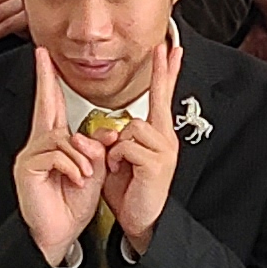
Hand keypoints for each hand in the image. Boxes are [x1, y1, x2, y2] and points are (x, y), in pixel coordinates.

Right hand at [14, 53, 110, 267]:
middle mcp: (40, 145)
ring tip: (85, 176)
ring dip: (81, 157)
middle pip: (44, 106)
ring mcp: (31, 156)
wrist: (58, 234)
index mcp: (57, 143)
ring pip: (62, 137)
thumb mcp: (94, 171)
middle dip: (44, 79)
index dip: (49, 82)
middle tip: (43, 56)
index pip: (53, 106)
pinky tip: (75, 181)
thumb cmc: (73, 205)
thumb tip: (100, 136)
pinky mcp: (28, 168)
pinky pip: (56, 154)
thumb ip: (97, 149)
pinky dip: (72, 167)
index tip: (46, 59)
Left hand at [101, 27, 184, 251]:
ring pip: (131, 127)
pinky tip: (121, 171)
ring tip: (120, 164)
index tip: (171, 51)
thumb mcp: (114, 160)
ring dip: (117, 145)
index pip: (162, 97)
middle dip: (163, 72)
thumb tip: (95, 133)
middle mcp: (164, 138)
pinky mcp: (158, 163)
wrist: (142, 221)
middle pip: (160, 99)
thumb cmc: (130, 191)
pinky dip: (117, 158)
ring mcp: (164, 149)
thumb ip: (108, 141)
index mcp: (156, 135)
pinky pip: (127, 146)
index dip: (166, 73)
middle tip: (167, 47)